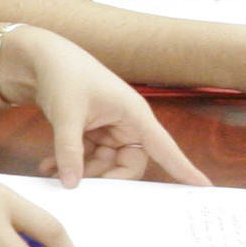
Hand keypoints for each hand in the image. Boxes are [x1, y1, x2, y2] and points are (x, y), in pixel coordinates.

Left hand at [6, 29, 209, 185]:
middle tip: (76, 182)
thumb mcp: (66, 115)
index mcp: (134, 114)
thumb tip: (71, 184)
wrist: (42, 59)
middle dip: (105, 176)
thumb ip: (69, 150)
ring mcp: (109, 129)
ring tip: (50, 170)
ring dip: (81, 171)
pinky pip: (89, 157)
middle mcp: (127, 124)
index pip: (164, 147)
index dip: (183, 168)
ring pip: (106, 165)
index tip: (203, 187)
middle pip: (130, 164)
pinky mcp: (92, 132)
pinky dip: (71, 163)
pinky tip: (49, 167)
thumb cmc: (64, 75)